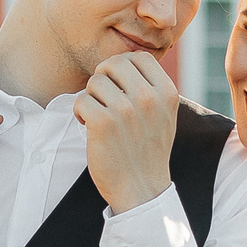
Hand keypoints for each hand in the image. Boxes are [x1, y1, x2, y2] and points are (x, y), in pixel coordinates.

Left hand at [77, 51, 178, 213]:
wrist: (142, 189)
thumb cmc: (148, 151)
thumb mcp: (164, 115)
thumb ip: (151, 88)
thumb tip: (127, 60)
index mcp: (167, 93)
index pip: (138, 57)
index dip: (123, 67)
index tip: (118, 85)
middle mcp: (148, 99)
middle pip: (114, 63)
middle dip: (103, 78)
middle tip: (103, 99)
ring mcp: (126, 111)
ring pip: (95, 82)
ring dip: (91, 98)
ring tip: (98, 116)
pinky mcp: (103, 124)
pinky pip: (81, 100)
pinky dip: (79, 113)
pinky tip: (88, 126)